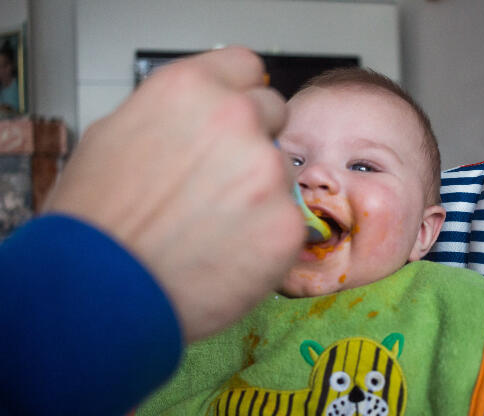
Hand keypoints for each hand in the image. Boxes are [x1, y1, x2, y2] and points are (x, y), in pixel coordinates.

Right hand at [44, 47, 304, 341]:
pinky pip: (288, 220)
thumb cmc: (97, 222)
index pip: (246, 68)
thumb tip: (203, 116)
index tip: (238, 115)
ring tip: (214, 228)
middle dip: (252, 141)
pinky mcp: (287, 224)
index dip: (240, 94)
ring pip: (281, 172)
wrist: (99, 293)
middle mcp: (236, 120)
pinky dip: (266, 237)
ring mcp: (267, 172)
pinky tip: (227, 255)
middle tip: (221, 182)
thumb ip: (175, 115)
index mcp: (191, 89)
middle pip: (272, 115)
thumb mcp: (116, 136)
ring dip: (260, 192)